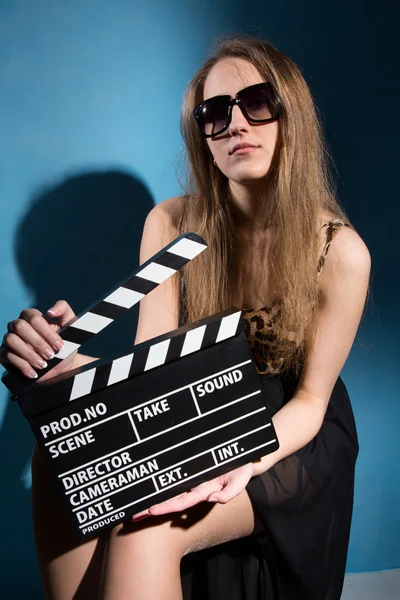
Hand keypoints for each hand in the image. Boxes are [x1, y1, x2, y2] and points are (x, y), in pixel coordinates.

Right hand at [0, 300, 74, 379]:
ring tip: (43, 364)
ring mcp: (9, 339)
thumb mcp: (70, 325)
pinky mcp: (4, 354)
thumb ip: (64, 310)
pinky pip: (6, 355)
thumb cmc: (64, 343)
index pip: (34, 318)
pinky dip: (22, 365)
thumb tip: (50, 311)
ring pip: (11, 340)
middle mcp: (17, 325)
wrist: (62, 365)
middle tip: (51, 355)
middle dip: (38, 343)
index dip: (47, 332)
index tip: (60, 345)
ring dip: (29, 354)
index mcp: (31, 316)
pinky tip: (34, 373)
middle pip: (20, 326)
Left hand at [131, 462, 254, 520]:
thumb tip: (213, 498)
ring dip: (155, 495)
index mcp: (204, 490)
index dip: (167, 506)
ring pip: (171, 487)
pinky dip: (163, 480)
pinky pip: (175, 472)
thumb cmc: (242, 468)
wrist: (245, 455)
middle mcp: (195, 485)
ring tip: (136, 503)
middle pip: (171, 498)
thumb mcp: (240, 480)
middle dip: (154, 508)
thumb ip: (229, 492)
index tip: (151, 510)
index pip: (182, 501)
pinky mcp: (191, 463)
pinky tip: (149, 483)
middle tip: (134, 515)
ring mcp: (192, 475)